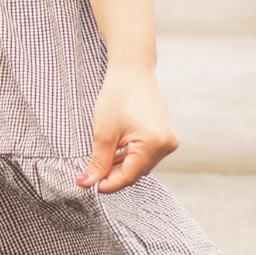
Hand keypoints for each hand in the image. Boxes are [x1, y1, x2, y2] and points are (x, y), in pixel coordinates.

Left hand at [75, 64, 178, 193]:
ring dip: (121, 165)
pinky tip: (115, 149)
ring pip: (140, 165)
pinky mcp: (166, 136)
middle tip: (90, 172)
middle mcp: (167, 144)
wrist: (132, 70)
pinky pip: (146, 155)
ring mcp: (169, 140)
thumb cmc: (117, 96)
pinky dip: (130, 156)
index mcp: (154, 143)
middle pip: (135, 172)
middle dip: (113, 174)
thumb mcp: (104, 133)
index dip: (107, 183)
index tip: (88, 185)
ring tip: (102, 155)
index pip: (128, 176)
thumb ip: (98, 162)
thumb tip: (86, 183)